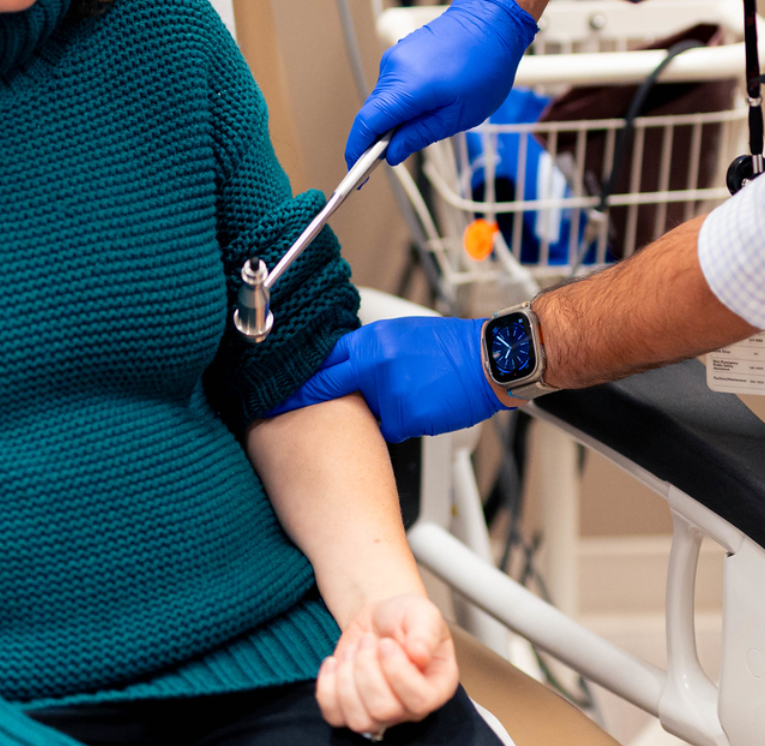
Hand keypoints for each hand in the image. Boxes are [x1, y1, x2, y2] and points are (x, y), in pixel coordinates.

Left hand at [269, 318, 505, 441]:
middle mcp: (374, 363)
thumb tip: (346, 368)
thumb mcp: (403, 335)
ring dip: (374, 414)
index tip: (274, 391)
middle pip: (327, 387)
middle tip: (279, 412)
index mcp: (372, 339)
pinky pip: (390, 430)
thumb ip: (371, 351)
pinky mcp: (403, 418)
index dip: (299, 379)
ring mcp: (387, 393)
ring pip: (363, 415)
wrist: (490, 361)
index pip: (323, 360)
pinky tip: (423, 410)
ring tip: (407, 399)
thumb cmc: (453, 348)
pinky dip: (401, 426)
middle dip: (305, 402)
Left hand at [317, 593, 459, 734]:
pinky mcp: (351, 710)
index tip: (387, 644)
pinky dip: (327, 687)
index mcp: (437, 686)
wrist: (377, 619)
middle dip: (368, 670)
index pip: (421, 700)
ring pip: (360, 721)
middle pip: (385, 711)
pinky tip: (334, 662)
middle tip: (368, 641)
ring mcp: (380, 714)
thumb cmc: (404, 617)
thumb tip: (420, 655)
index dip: (399, 673)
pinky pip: (334, 716)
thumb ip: (425, 632)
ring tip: (354, 650)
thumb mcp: (421, 612)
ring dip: (348, 680)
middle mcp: (410, 708)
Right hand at [347, 0, 538, 166]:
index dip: (357, 149)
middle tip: (395, 158)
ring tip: (425, 125)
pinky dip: (400, 102)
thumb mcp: (459, 114)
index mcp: (407, 86)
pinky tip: (426, 105)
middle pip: (373, 113)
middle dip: (378, 139)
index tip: (355, 168)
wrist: (492, 19)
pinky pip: (392, 85)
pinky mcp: (401, 53)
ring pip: (383, 100)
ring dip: (394, 119)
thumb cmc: (485, 65)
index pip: (367, 123)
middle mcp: (394, 69)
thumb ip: (420, 135)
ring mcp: (396, 58)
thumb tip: (392, 154)